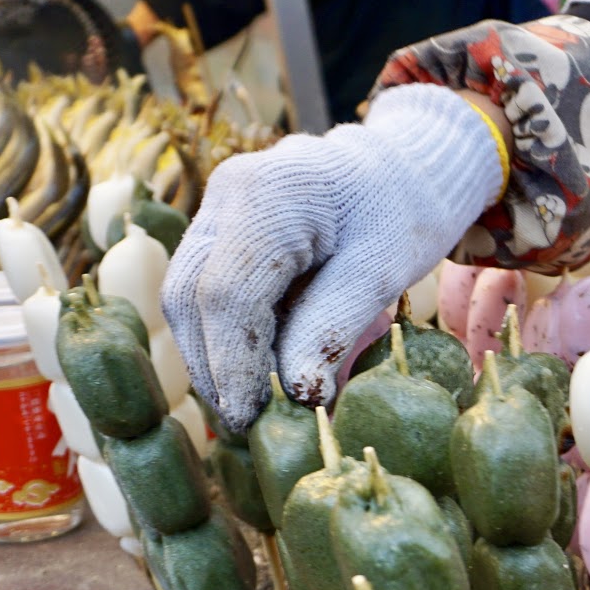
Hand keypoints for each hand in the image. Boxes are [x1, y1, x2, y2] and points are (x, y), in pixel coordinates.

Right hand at [162, 84, 505, 427]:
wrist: (403, 166)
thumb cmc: (403, 211)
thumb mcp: (382, 270)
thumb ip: (332, 327)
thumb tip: (297, 395)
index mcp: (268, 195)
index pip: (227, 295)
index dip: (233, 364)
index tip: (250, 417)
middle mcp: (226, 194)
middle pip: (191, 296)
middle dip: (214, 367)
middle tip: (246, 423)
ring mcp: (216, 208)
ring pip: (187, 295)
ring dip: (212, 356)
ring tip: (250, 406)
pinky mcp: (220, 228)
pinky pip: (204, 287)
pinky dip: (224, 334)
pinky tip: (254, 371)